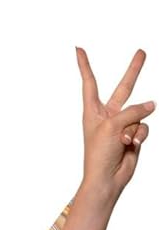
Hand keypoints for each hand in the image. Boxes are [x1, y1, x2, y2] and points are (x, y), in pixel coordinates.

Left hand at [76, 46, 152, 202]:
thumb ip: (133, 111)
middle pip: (124, 88)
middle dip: (134, 71)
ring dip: (133, 127)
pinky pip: (143, 127)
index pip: (90, 82)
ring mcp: (122, 125)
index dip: (84, 65)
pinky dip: (138, 136)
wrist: (106, 179)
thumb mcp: (112, 125)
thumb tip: (151, 105)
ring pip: (139, 114)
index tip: (78, 49)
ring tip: (122, 141)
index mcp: (93, 110)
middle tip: (142, 52)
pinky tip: (130, 146)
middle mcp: (108, 115)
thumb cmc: (99, 154)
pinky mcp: (133, 136)